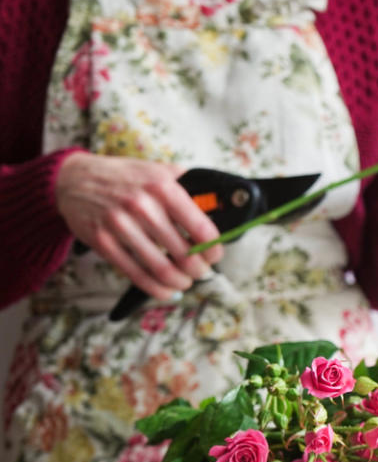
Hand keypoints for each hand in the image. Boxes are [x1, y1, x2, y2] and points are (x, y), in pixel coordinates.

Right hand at [55, 152, 223, 300]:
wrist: (74, 179)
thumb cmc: (126, 178)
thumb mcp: (160, 171)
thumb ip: (189, 188)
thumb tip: (220, 208)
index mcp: (163, 187)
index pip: (201, 228)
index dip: (213, 249)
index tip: (214, 255)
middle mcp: (142, 206)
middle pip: (184, 254)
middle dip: (199, 270)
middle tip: (201, 271)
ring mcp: (120, 225)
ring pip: (162, 269)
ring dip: (180, 282)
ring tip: (185, 281)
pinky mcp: (103, 242)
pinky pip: (136, 275)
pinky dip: (156, 289)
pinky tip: (166, 291)